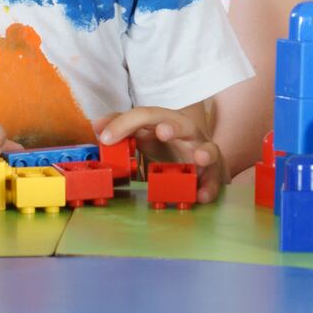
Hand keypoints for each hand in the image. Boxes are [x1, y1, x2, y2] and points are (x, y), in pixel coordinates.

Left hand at [94, 108, 225, 203]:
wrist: (199, 159)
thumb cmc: (167, 145)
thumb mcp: (144, 134)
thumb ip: (122, 128)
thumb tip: (97, 125)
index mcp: (165, 122)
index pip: (145, 116)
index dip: (125, 124)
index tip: (105, 139)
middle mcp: (186, 133)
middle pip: (181, 124)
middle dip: (173, 127)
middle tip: (162, 132)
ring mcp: (202, 151)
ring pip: (209, 148)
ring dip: (205, 152)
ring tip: (200, 159)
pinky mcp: (213, 171)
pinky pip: (215, 179)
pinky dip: (210, 187)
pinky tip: (202, 196)